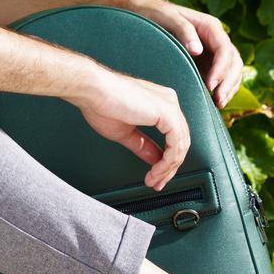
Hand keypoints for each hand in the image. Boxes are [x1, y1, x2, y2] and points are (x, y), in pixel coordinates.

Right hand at [63, 63, 190, 190]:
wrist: (93, 90)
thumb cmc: (101, 104)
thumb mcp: (126, 132)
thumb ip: (143, 145)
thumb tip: (155, 159)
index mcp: (160, 103)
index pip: (172, 136)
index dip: (166, 160)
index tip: (155, 175)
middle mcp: (168, 102)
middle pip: (180, 142)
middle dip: (169, 168)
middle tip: (157, 183)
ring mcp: (170, 106)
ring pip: (180, 145)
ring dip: (167, 168)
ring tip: (154, 180)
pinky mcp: (168, 113)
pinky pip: (176, 144)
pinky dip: (167, 162)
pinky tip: (157, 170)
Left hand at [126, 0, 244, 109]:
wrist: (144, 14)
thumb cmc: (154, 14)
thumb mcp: (166, 18)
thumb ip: (183, 30)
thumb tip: (197, 50)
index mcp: (210, 27)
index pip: (225, 50)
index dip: (221, 69)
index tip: (210, 85)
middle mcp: (215, 39)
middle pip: (234, 62)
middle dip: (228, 82)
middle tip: (218, 100)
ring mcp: (212, 51)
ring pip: (232, 71)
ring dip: (229, 88)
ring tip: (218, 104)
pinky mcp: (205, 62)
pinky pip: (221, 76)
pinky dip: (222, 88)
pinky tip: (214, 102)